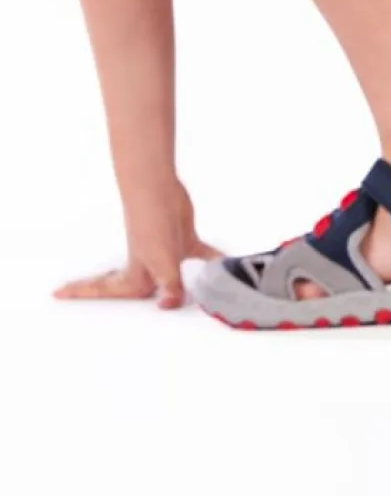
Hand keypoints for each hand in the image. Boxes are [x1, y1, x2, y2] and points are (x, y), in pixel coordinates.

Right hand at [54, 181, 221, 308]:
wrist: (160, 191)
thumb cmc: (154, 225)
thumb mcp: (163, 262)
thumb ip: (169, 286)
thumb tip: (169, 305)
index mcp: (137, 275)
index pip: (110, 290)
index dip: (86, 293)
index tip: (58, 292)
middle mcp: (150, 266)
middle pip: (134, 287)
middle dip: (119, 294)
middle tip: (102, 301)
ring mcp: (167, 252)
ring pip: (169, 274)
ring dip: (175, 285)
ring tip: (175, 299)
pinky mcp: (186, 240)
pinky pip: (202, 255)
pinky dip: (214, 261)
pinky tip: (226, 268)